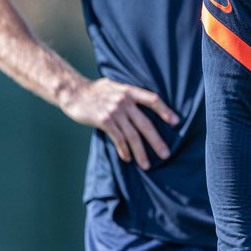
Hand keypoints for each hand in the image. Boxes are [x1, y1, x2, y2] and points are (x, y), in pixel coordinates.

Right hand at [60, 77, 179, 168]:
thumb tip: (142, 101)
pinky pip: (118, 139)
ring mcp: (114, 111)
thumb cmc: (95, 90)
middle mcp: (124, 101)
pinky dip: (124, 150)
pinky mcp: (104, 121)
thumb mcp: (115, 85)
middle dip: (156, 141)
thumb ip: (128, 93)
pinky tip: (128, 158)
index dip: (165, 110)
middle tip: (166, 154)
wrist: (74, 92)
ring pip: (132, 136)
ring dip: (140, 152)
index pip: (152, 100)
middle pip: (145, 124)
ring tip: (147, 165)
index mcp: (130, 91)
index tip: (176, 122)